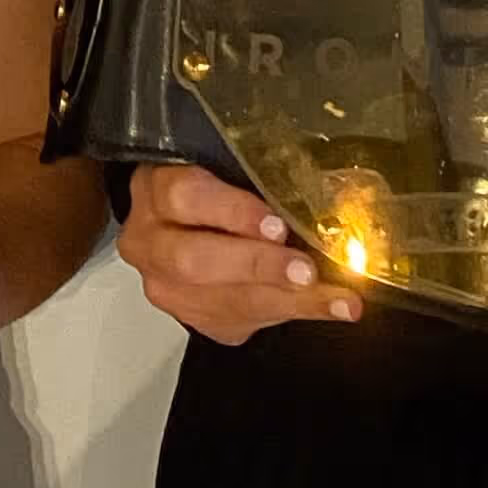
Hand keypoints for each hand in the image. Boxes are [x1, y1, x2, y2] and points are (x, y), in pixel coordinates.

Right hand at [118, 162, 361, 348]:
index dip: (232, 212)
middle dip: (257, 267)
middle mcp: (150, 243)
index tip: (276, 225)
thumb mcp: (223, 165)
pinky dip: (290, 313)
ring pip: (220, 302)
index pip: (185, 197)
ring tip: (337, 299)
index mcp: (156, 190)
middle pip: (194, 261)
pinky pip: (238, 322)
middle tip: (306, 272)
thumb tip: (312, 192)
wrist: (184, 224)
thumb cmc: (213, 185)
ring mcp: (166, 287)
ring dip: (285, 301)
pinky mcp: (191, 316)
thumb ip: (252, 176)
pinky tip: (328, 306)